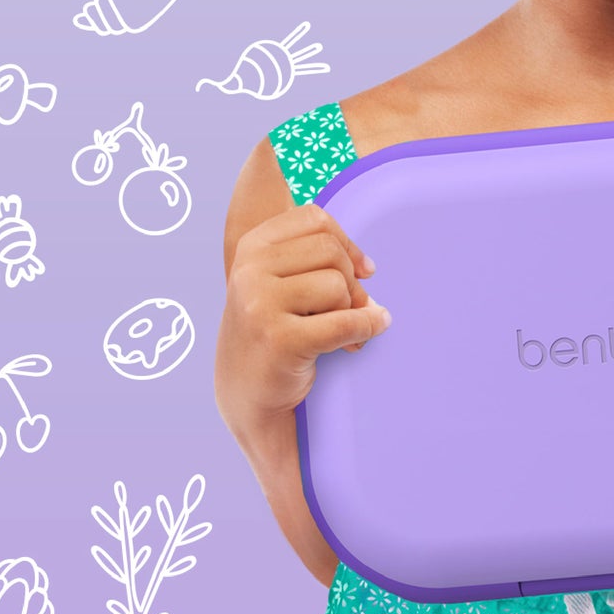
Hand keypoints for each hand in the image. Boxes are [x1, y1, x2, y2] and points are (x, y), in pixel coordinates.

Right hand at [215, 203, 389, 431]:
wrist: (246, 394)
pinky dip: (364, 329)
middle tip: (348, 308)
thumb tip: (367, 269)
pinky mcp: (279, 340)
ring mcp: (259, 305)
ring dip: (350, 308)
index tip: (358, 270)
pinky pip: (344, 323)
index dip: (345, 243)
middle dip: (350, 280)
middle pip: (330, 251)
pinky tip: (362, 338)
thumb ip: (320, 258)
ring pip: (337, 284)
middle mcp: (248, 271)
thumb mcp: (283, 282)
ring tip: (337, 329)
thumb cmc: (274, 329)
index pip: (314, 219)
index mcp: (250, 247)